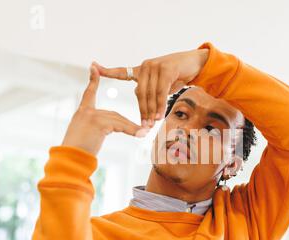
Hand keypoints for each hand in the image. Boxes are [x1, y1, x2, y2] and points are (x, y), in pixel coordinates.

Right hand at [62, 64, 148, 155]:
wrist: (70, 160)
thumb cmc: (76, 154)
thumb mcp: (85, 138)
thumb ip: (96, 130)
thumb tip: (106, 130)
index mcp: (82, 113)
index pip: (88, 93)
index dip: (92, 81)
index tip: (94, 66)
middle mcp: (86, 112)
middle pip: (114, 115)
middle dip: (128, 125)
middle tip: (144, 130)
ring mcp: (91, 116)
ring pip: (118, 120)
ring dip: (133, 129)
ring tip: (145, 133)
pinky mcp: (98, 123)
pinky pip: (120, 126)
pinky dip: (132, 130)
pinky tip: (141, 134)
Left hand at [94, 48, 208, 127]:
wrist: (194, 63)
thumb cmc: (178, 76)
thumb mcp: (163, 85)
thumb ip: (153, 95)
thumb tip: (149, 114)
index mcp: (141, 70)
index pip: (122, 72)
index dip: (108, 71)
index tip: (93, 66)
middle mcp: (146, 66)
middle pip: (140, 93)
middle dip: (142, 111)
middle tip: (144, 126)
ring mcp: (155, 66)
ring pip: (150, 94)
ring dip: (152, 111)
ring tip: (153, 124)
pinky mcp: (166, 69)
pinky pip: (161, 91)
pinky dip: (161, 105)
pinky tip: (161, 115)